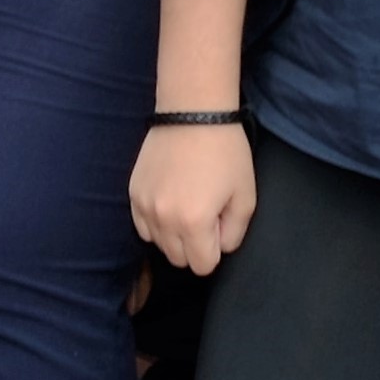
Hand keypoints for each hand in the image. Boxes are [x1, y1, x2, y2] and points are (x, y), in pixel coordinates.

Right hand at [131, 122, 256, 275]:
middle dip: (195, 247)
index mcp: (194, 223)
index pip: (203, 266)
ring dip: (174, 236)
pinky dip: (156, 223)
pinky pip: (142, 227)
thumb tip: (219, 247)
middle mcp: (164, 220)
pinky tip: (170, 202)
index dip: (215, 251)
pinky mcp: (133, 193)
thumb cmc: (225, 153)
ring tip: (187, 206)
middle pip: (179, 259)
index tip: (220, 227)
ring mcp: (144, 206)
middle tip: (206, 216)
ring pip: (159, 245)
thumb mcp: (246, 197)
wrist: (192, 114)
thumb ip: (235, 234)